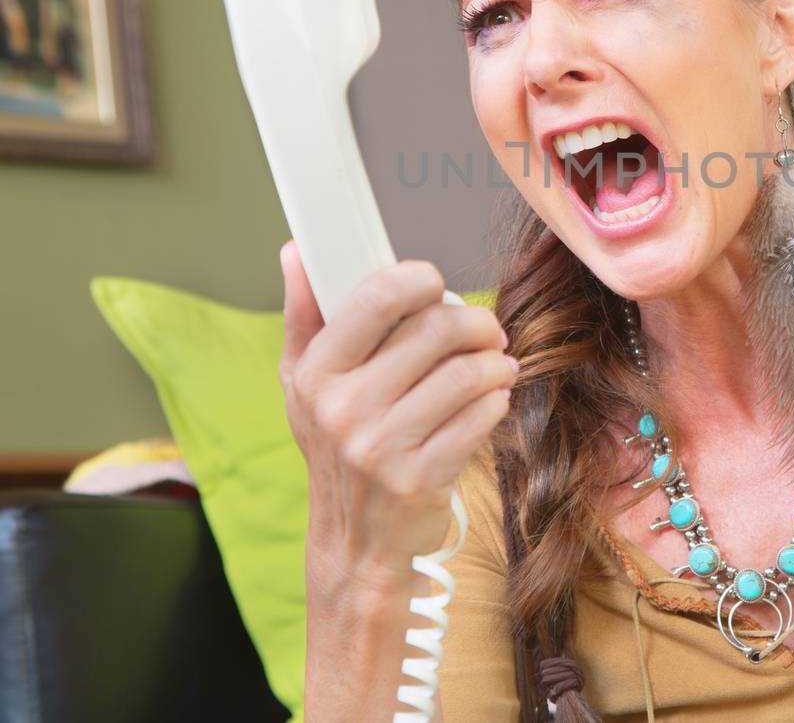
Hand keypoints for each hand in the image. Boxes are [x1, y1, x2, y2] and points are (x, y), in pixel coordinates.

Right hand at [278, 242, 513, 589]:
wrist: (355, 543)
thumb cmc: (335, 449)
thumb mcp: (303, 384)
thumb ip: (304, 314)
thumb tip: (296, 251)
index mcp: (316, 373)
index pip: (378, 297)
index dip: (419, 278)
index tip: (435, 285)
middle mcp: (344, 409)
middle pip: (436, 329)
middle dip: (475, 322)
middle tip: (485, 330)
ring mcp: (382, 447)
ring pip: (467, 372)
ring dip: (495, 362)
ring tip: (496, 365)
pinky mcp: (421, 478)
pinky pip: (481, 416)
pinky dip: (498, 399)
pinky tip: (492, 399)